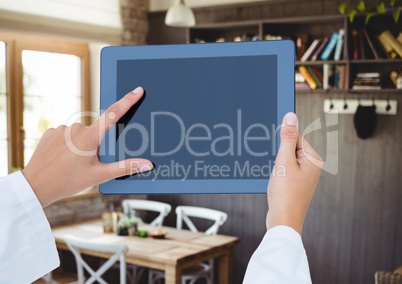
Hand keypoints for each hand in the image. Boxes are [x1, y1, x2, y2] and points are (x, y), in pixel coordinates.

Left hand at [22, 87, 152, 207]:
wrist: (35, 186)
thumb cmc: (66, 181)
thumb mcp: (99, 175)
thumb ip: (125, 167)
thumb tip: (147, 164)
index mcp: (89, 137)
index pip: (113, 114)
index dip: (127, 101)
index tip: (137, 90)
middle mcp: (75, 128)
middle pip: (96, 131)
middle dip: (96, 144)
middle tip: (87, 163)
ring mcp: (61, 129)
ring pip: (80, 134)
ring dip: (82, 145)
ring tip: (72, 164)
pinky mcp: (50, 132)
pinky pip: (66, 135)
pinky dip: (68, 145)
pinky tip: (62, 159)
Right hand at [266, 113, 322, 235]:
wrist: (283, 220)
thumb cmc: (286, 195)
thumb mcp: (284, 162)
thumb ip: (287, 138)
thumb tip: (291, 117)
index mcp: (313, 159)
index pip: (295, 137)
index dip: (281, 144)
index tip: (276, 155)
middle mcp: (311, 166)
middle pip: (290, 148)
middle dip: (278, 156)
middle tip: (276, 169)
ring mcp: (304, 176)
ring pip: (285, 160)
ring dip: (276, 166)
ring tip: (277, 179)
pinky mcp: (295, 183)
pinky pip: (284, 170)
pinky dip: (276, 173)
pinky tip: (275, 183)